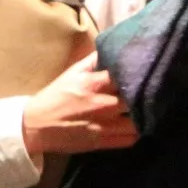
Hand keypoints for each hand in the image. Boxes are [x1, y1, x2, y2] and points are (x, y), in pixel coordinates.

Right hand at [22, 52, 138, 155]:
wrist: (36, 125)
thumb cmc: (56, 96)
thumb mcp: (73, 72)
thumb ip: (94, 60)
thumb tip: (113, 45)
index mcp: (93, 83)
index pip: (126, 74)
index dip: (139, 71)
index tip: (146, 70)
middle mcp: (102, 104)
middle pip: (136, 98)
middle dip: (144, 94)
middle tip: (150, 91)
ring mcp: (104, 126)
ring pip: (137, 121)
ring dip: (142, 115)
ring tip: (145, 110)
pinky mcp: (102, 143)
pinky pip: (130, 140)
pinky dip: (135, 133)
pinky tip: (135, 126)